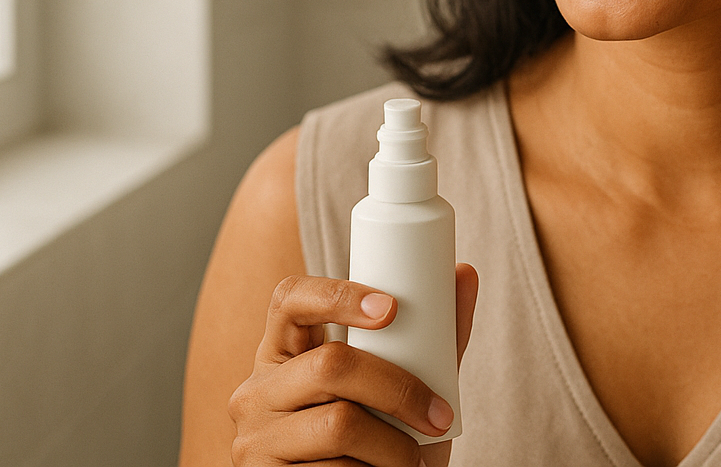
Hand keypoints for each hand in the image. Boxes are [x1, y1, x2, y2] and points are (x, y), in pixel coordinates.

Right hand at [228, 268, 478, 466]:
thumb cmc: (378, 441)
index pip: (290, 299)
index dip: (337, 295)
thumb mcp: (400, 388)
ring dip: (394, 446)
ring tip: (414, 459)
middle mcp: (258, 391)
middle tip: (439, 415)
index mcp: (285, 354)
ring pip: (338, 424)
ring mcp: (254, 439)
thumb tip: (465, 272)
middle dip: (398, 388)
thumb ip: (434, 340)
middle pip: (330, 364)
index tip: (392, 308)